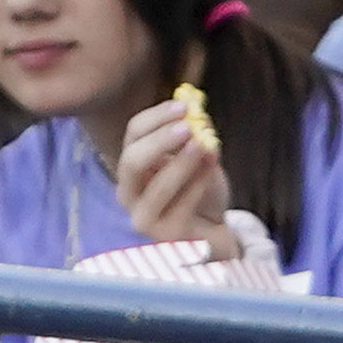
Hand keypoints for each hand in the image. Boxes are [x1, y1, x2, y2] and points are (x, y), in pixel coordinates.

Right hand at [112, 93, 235, 252]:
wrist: (213, 230)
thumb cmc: (200, 191)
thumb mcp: (199, 158)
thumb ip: (196, 137)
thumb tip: (198, 114)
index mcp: (133, 167)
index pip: (134, 134)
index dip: (157, 117)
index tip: (184, 105)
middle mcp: (129, 192)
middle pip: (132, 161)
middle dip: (160, 141)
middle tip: (188, 127)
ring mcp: (144, 218)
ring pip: (157, 188)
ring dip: (181, 164)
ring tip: (204, 146)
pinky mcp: (166, 236)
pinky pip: (182, 206)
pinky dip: (199, 183)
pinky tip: (213, 168)